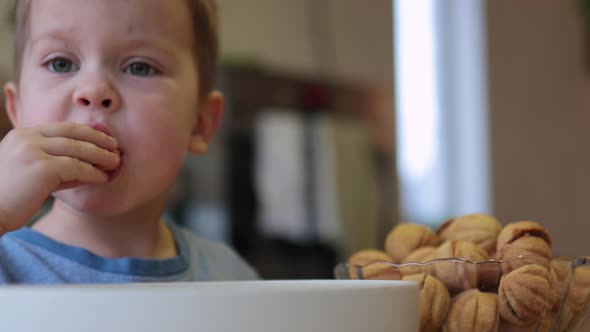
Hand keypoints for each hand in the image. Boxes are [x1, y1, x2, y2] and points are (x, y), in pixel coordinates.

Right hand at [0, 122, 118, 234]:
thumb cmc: (8, 199)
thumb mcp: (31, 174)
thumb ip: (57, 167)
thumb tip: (89, 168)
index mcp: (23, 135)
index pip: (62, 127)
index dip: (87, 132)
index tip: (104, 139)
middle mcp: (27, 138)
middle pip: (73, 133)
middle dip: (98, 139)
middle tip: (116, 147)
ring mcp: (33, 150)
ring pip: (78, 148)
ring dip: (101, 155)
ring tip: (115, 163)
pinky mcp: (42, 168)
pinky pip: (76, 167)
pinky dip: (93, 172)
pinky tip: (102, 178)